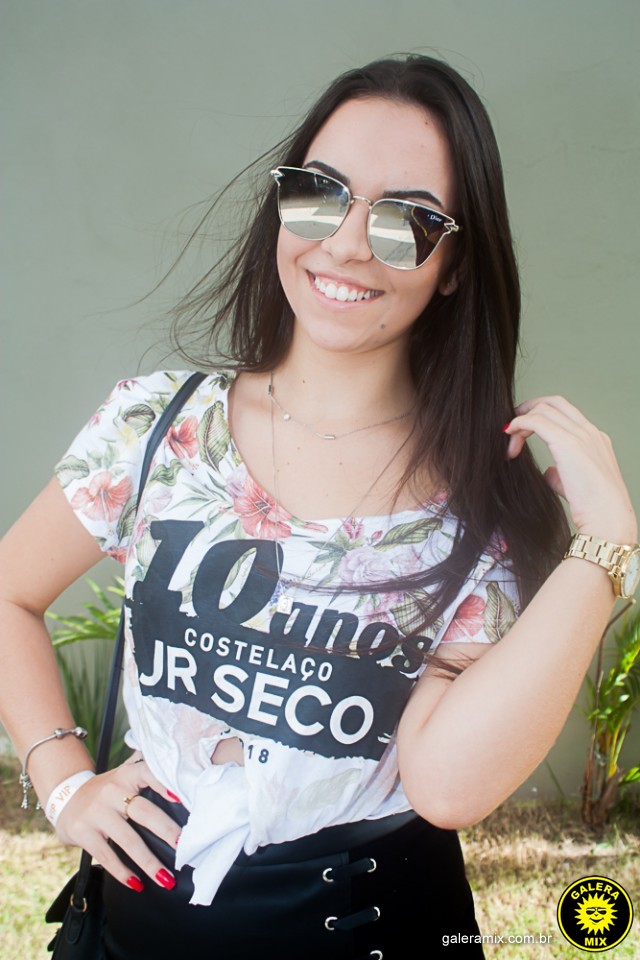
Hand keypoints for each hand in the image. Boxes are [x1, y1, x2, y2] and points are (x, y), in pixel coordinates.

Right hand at [56, 752, 181, 891]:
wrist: (65, 796)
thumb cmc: (106, 791)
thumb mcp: (122, 778)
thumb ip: (146, 780)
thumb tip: (182, 795)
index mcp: (126, 775)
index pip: (147, 773)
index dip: (164, 785)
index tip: (181, 800)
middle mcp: (112, 791)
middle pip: (144, 812)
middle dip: (167, 832)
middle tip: (185, 848)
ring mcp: (96, 812)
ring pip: (128, 840)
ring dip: (149, 862)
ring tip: (166, 879)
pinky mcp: (83, 832)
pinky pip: (107, 856)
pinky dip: (123, 872)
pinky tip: (137, 884)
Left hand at [504, 395, 636, 543]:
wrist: (607, 520)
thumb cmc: (594, 509)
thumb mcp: (575, 486)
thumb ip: (561, 475)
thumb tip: (549, 472)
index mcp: (596, 439)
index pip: (566, 413)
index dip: (541, 415)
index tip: (523, 429)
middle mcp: (590, 432)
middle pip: (555, 402)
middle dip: (529, 408)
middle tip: (512, 424)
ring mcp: (581, 435)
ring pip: (544, 408)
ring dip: (521, 420)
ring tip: (509, 440)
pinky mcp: (568, 443)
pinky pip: (537, 421)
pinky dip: (520, 424)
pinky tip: (509, 434)